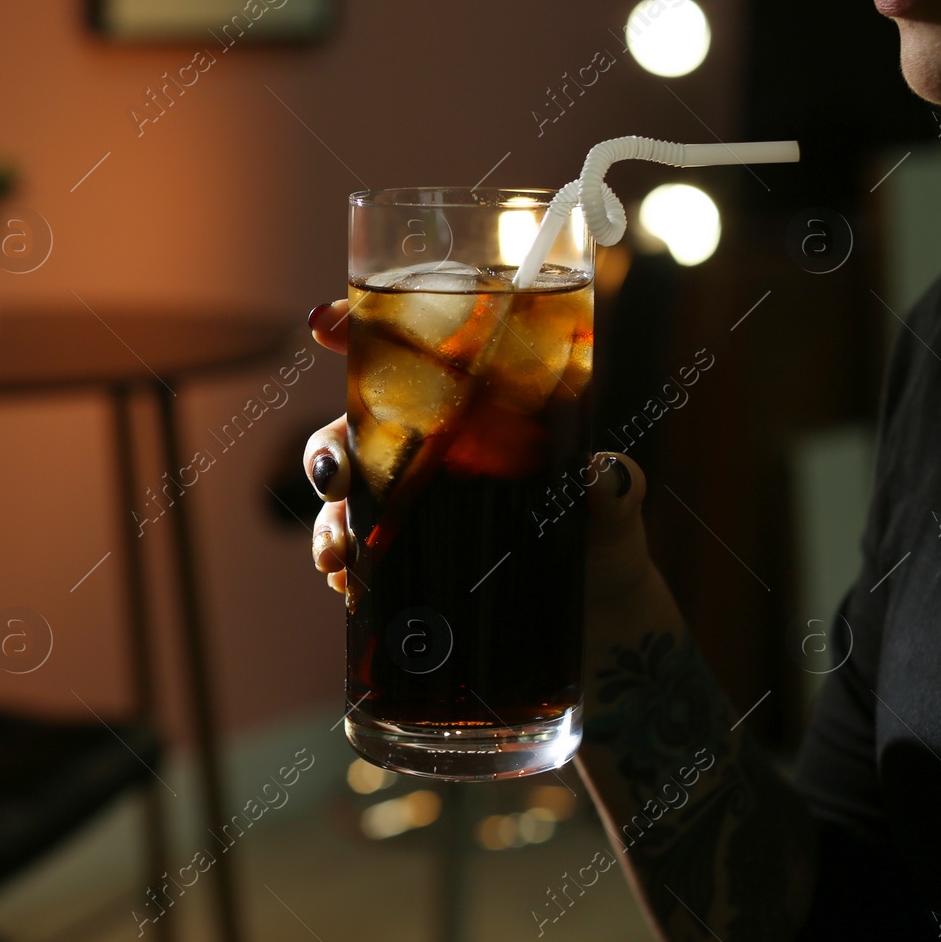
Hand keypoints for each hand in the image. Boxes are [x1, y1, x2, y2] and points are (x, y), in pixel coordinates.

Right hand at [300, 299, 658, 617]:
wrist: (598, 618)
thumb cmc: (604, 542)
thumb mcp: (613, 509)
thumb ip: (615, 488)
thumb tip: (604, 475)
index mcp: (472, 414)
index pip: (408, 358)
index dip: (359, 331)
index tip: (325, 324)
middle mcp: (430, 454)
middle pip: (352, 432)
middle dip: (327, 451)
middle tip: (334, 476)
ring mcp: (409, 510)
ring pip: (345, 500)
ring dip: (328, 522)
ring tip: (336, 556)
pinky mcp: (403, 562)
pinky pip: (355, 556)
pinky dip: (342, 566)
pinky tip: (345, 581)